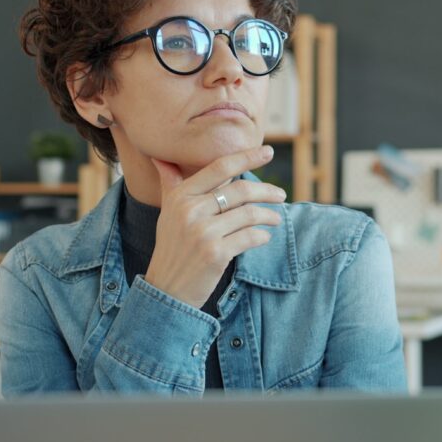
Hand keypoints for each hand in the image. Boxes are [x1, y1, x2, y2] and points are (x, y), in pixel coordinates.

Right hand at [145, 145, 286, 308]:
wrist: (167, 289)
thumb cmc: (171, 248)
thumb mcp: (167, 213)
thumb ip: (170, 184)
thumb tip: (160, 159)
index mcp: (180, 197)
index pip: (220, 168)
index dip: (247, 157)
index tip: (268, 151)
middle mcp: (190, 211)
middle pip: (240, 190)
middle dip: (267, 191)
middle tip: (281, 195)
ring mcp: (203, 233)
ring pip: (249, 214)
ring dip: (269, 216)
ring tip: (276, 218)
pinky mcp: (216, 253)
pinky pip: (250, 237)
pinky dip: (262, 236)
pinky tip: (265, 237)